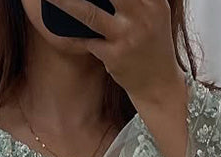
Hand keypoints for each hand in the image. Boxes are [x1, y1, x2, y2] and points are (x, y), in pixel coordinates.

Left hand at [48, 0, 185, 110]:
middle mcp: (143, 14)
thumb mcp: (154, 12)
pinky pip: (86, 41)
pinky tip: (60, 32)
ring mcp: (127, 36)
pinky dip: (71, 36)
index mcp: (154, 0)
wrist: (160, 84)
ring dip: (65, 3)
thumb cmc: (153, 44)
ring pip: (89, 13)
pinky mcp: (115, 56)